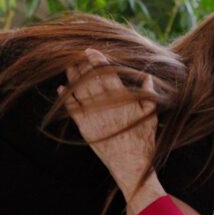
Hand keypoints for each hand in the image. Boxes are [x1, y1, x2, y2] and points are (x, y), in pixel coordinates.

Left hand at [60, 48, 158, 200]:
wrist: (130, 163)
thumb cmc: (143, 140)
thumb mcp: (151, 114)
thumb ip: (148, 93)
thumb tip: (147, 77)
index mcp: (121, 97)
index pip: (106, 72)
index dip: (97, 60)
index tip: (90, 51)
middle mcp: (104, 103)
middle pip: (89, 78)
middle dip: (82, 65)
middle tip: (76, 56)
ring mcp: (92, 114)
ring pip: (79, 90)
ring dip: (73, 77)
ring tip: (69, 67)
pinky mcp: (85, 127)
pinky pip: (72, 108)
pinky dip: (66, 97)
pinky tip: (62, 89)